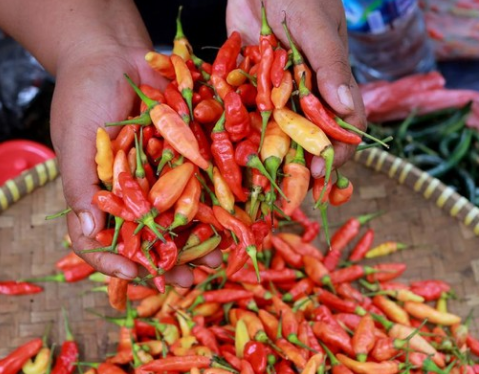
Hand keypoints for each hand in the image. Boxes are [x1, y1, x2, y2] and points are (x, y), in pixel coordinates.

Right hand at [49, 5, 221, 286]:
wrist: (113, 53)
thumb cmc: (83, 95)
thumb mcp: (74, 139)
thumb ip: (80, 185)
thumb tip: (88, 229)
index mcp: (100, 197)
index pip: (102, 241)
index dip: (115, 261)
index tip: (136, 273)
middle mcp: (132, 193)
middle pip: (150, 238)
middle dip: (170, 260)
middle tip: (189, 278)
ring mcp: (161, 176)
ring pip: (182, 217)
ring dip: (202, 240)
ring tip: (220, 258)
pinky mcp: (187, 156)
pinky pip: (204, 183)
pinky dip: (220, 202)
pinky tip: (237, 217)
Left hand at [227, 0, 366, 176]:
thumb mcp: (315, 30)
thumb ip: (331, 68)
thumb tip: (345, 110)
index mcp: (329, 82)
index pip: (342, 125)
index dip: (335, 152)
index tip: (321, 175)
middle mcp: (303, 91)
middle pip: (306, 136)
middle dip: (298, 166)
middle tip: (286, 194)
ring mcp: (274, 89)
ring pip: (273, 130)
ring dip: (267, 156)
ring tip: (255, 184)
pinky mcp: (248, 82)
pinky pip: (243, 112)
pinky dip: (236, 131)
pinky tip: (227, 153)